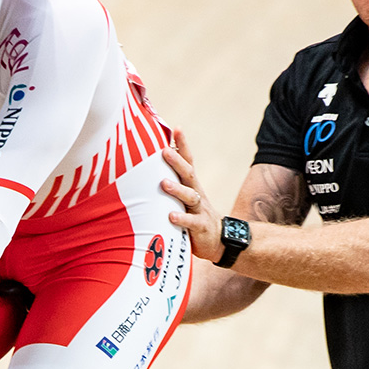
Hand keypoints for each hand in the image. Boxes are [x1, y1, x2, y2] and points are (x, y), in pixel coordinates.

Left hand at [161, 131, 222, 263]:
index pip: (189, 161)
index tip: (177, 128)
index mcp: (192, 185)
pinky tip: (171, 216)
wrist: (220, 240)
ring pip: (190, 196)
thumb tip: (148, 172)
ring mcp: (200, 209)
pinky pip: (191, 222)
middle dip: (177, 161)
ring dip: (177, 189)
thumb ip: (171, 185)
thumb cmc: (194, 216)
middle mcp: (196, 194)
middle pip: (188, 174)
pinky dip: (182, 218)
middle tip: (165, 151)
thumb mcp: (184, 199)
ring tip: (164, 183)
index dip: (183, 145)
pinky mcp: (201, 227)